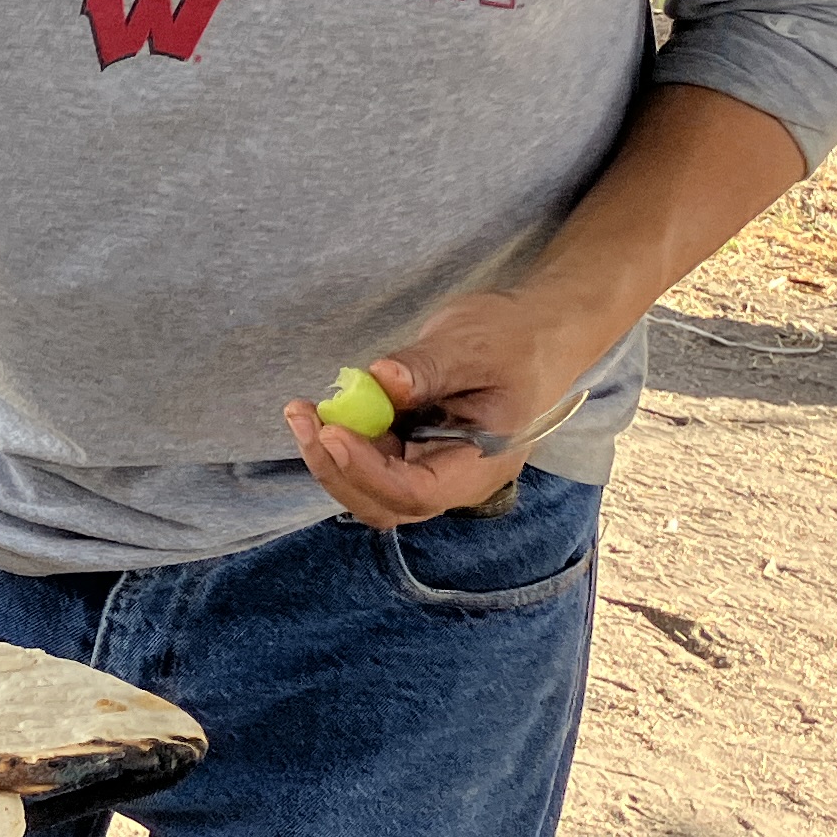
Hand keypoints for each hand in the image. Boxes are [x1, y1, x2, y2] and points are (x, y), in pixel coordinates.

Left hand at [280, 287, 591, 530]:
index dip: (368, 470)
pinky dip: (340, 441)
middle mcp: (454, 478)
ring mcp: (431, 467)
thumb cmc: (514, 339)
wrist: (534, 334)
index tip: (332, 430)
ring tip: (302, 411)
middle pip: (385, 502)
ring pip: (369, 488)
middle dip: (336, 468)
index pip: (416, 491)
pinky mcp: (412, 449)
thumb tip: (381, 380)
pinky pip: (369, 461)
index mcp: (482, 464)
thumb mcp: (474, 344)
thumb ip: (428, 366)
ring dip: (330, 457)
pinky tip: (320, 410)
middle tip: (302, 417)